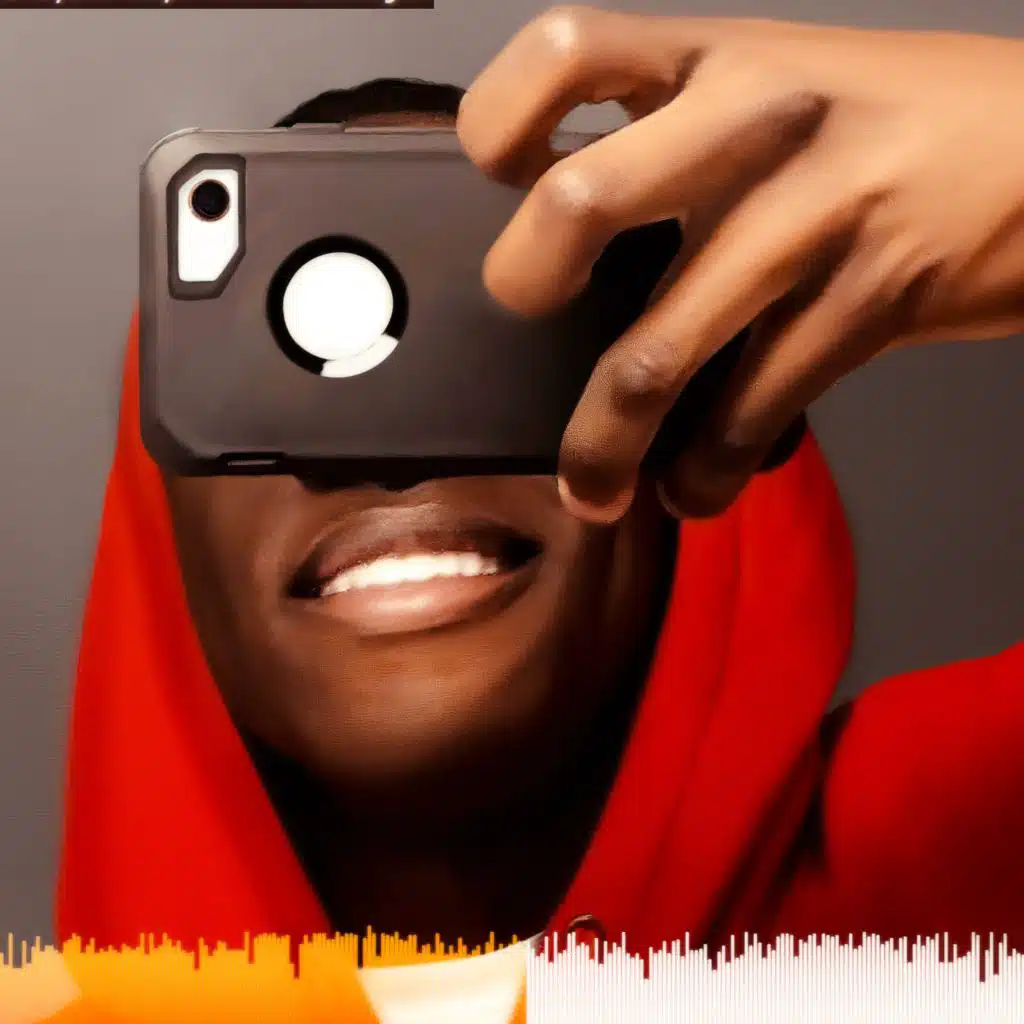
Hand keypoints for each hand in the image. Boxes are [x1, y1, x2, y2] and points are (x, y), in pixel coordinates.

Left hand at [458, 7, 1023, 520]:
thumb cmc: (892, 125)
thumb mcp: (781, 90)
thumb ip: (683, 148)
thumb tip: (584, 255)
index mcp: (718, 57)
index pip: (565, 50)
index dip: (502, 121)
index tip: (508, 180)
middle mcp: (754, 123)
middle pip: (579, 205)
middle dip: (526, 288)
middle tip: (530, 328)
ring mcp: (814, 212)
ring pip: (657, 352)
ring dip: (602, 443)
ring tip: (589, 489)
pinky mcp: (870, 298)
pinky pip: (751, 409)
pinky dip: (705, 472)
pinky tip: (693, 488)